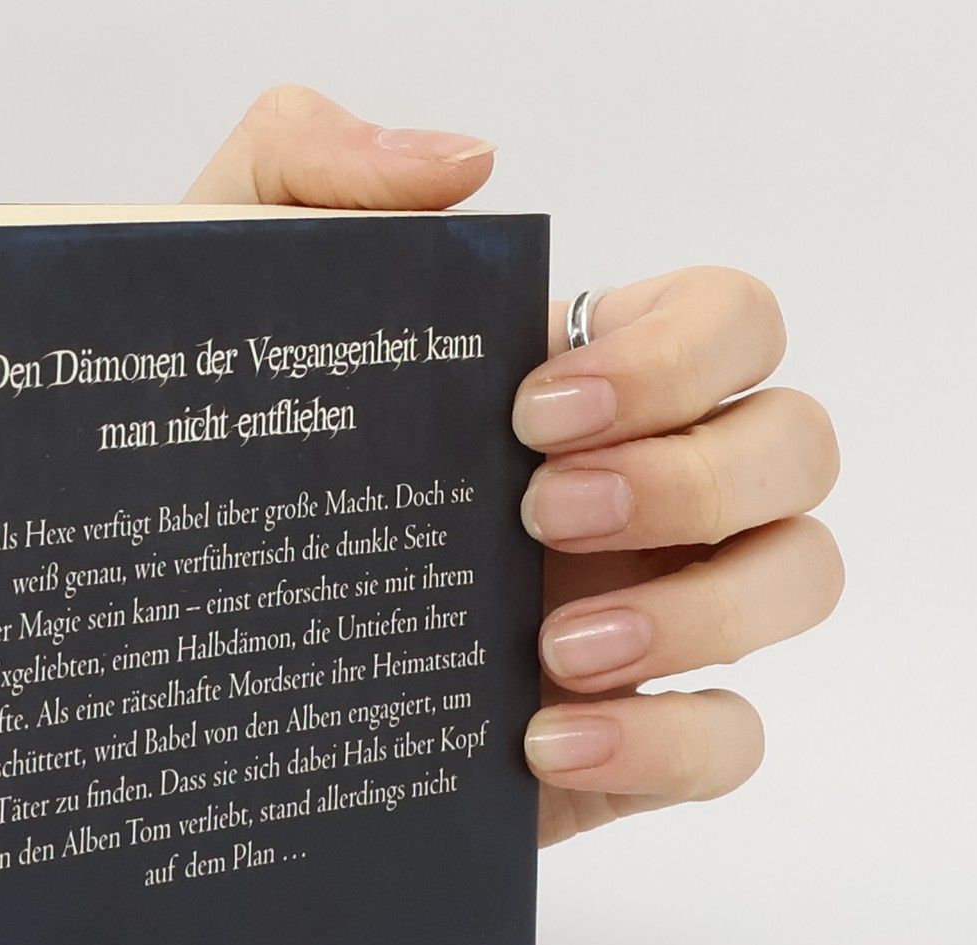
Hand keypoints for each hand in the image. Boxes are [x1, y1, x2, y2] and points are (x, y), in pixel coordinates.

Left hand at [185, 88, 842, 846]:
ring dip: (704, 610)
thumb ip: (306, 166)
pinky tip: (540, 744)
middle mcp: (646, 492)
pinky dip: (665, 740)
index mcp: (586, 383)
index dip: (675, 356)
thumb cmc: (220, 468)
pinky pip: (729, 742)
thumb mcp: (220, 293)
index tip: (531, 407)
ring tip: (551, 652)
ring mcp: (651, 619)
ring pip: (798, 580)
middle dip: (692, 477)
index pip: (732, 324)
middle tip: (538, 514)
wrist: (178, 657)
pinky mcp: (626, 746)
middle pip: (796, 445)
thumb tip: (461, 165)